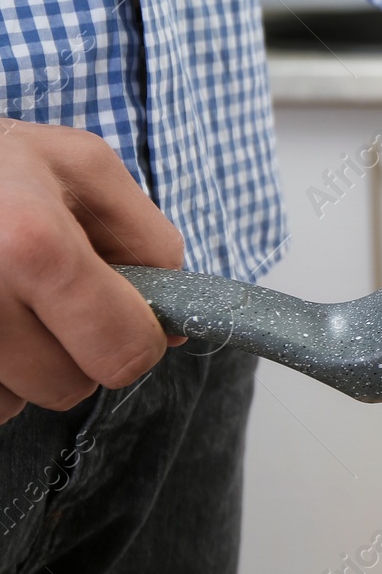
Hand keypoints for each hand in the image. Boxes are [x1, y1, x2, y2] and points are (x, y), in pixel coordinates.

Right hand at [0, 120, 183, 423]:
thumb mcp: (85, 169)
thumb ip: (147, 243)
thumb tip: (173, 326)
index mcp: (33, 243)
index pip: (120, 350)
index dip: (138, 342)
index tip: (129, 320)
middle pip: (66, 387)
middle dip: (76, 352)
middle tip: (53, 300)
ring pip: (13, 404)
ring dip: (22, 367)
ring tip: (5, 300)